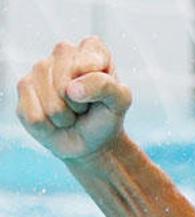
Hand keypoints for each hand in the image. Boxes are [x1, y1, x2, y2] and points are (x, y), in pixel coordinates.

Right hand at [16, 36, 131, 160]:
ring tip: (71, 113)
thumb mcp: (120, 101)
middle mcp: (62, 53)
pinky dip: (49, 126)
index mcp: (91, 49)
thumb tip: (70, 88)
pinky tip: (54, 119)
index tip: (104, 94)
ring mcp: (39, 68)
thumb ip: (105, 86)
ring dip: (64, 117)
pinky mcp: (24, 88)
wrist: (91, 140)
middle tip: (85, 106)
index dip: (96, 85)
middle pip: (64, 84)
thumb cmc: (106, 116)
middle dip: (78, 104)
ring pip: (50, 103)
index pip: (88, 62)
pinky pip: (34, 116)